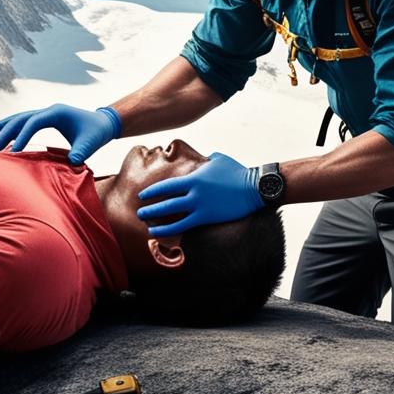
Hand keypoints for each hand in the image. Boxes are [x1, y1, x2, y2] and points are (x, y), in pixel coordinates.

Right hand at [0, 104, 120, 163]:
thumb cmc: (96, 133)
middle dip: (1, 132)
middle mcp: (45, 110)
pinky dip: (4, 130)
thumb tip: (74, 162)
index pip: (33, 122)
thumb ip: (82, 151)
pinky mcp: (39, 120)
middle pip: (18, 119)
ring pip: (14, 120)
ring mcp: (41, 114)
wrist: (101, 123)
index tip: (12, 150)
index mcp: (56, 112)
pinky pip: (18, 125)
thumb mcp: (91, 143)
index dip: (22, 135)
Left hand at [136, 152, 261, 235]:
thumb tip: (204, 159)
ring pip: (173, 216)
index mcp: (194, 178)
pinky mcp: (208, 217)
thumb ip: (206, 160)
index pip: (167, 185)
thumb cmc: (237, 172)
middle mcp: (194, 192)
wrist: (254, 187)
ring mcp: (200, 206)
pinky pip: (186, 226)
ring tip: (147, 226)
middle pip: (166, 202)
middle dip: (151, 208)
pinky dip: (174, 230)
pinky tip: (166, 234)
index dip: (152, 191)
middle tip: (139, 212)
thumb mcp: (218, 160)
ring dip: (159, 222)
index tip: (142, 195)